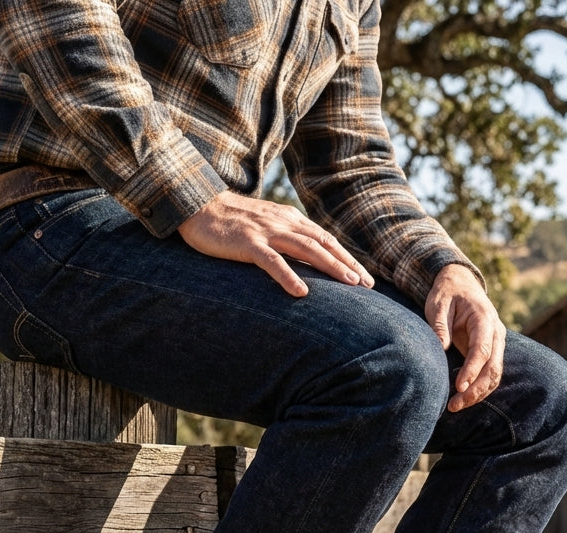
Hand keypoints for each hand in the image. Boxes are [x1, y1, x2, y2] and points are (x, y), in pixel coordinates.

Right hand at [177, 191, 374, 297]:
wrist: (198, 205)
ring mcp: (267, 232)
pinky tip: (302, 293)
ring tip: (351, 285)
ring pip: (307, 250)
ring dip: (331, 267)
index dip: (347, 258)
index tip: (365, 277)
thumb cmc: (230, 221)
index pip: (326, 240)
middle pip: (324, 245)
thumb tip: (304, 257)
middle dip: (349, 265)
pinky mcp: (248, 243)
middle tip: (368, 286)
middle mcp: (284, 223)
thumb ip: (284, 237)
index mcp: (290, 219)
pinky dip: (288, 277)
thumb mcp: (264, 226)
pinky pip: (272, 262)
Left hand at [425, 264, 505, 411]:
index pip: (482, 349)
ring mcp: (495, 343)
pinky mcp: (490, 351)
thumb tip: (440, 348)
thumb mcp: (438, 304)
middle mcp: (495, 333)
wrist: (460, 283)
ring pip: (494, 375)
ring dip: (478, 394)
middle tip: (454, 405)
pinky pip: (490, 374)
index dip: (472, 370)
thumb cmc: (447, 293)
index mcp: (484, 319)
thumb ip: (440, 325)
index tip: (458, 386)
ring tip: (455, 406)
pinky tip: (462, 399)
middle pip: (493, 367)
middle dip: (476, 389)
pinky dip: (479, 389)